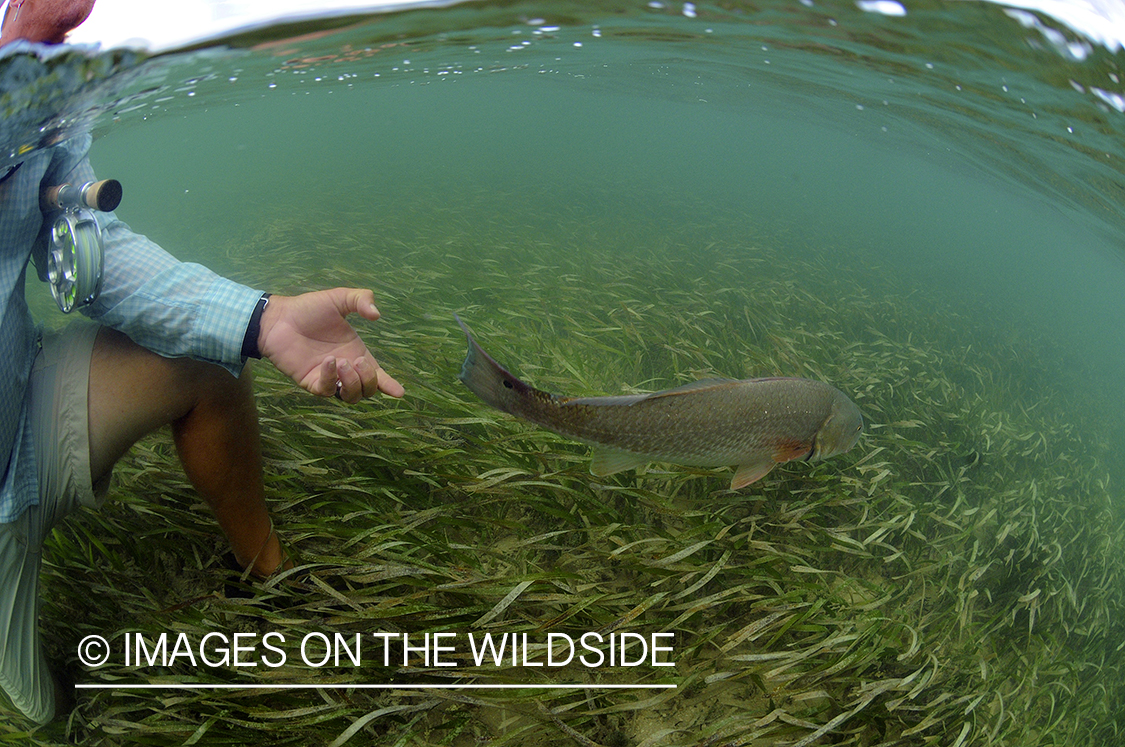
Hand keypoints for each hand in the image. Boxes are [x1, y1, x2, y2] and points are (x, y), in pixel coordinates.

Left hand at [257, 288, 404, 402]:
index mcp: (356, 353)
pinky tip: (327, 362)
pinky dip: (331, 379)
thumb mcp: (339, 298)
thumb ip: (360, 299)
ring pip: (351, 397)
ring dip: (352, 382)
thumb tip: (377, 315)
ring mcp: (328, 377)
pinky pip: (327, 391)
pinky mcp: (311, 382)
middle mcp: (345, 369)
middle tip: (356, 361)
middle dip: (369, 380)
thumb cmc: (308, 308)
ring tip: (342, 361)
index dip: (389, 385)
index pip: (377, 375)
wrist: (279, 318)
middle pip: (367, 390)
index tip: (399, 392)